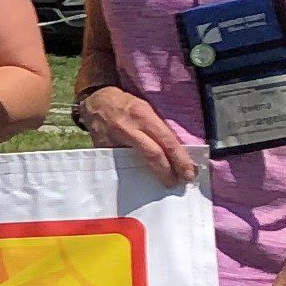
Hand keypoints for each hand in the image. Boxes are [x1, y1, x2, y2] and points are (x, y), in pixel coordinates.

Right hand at [76, 82, 199, 186]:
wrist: (96, 102)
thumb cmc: (126, 105)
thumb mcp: (145, 109)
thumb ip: (158, 128)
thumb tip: (177, 151)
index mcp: (143, 115)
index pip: (167, 141)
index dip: (180, 159)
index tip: (189, 173)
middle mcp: (129, 128)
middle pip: (153, 155)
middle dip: (168, 171)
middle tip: (178, 182)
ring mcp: (114, 140)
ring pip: (137, 163)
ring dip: (154, 175)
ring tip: (165, 182)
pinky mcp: (103, 150)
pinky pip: (121, 165)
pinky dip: (134, 174)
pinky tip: (143, 179)